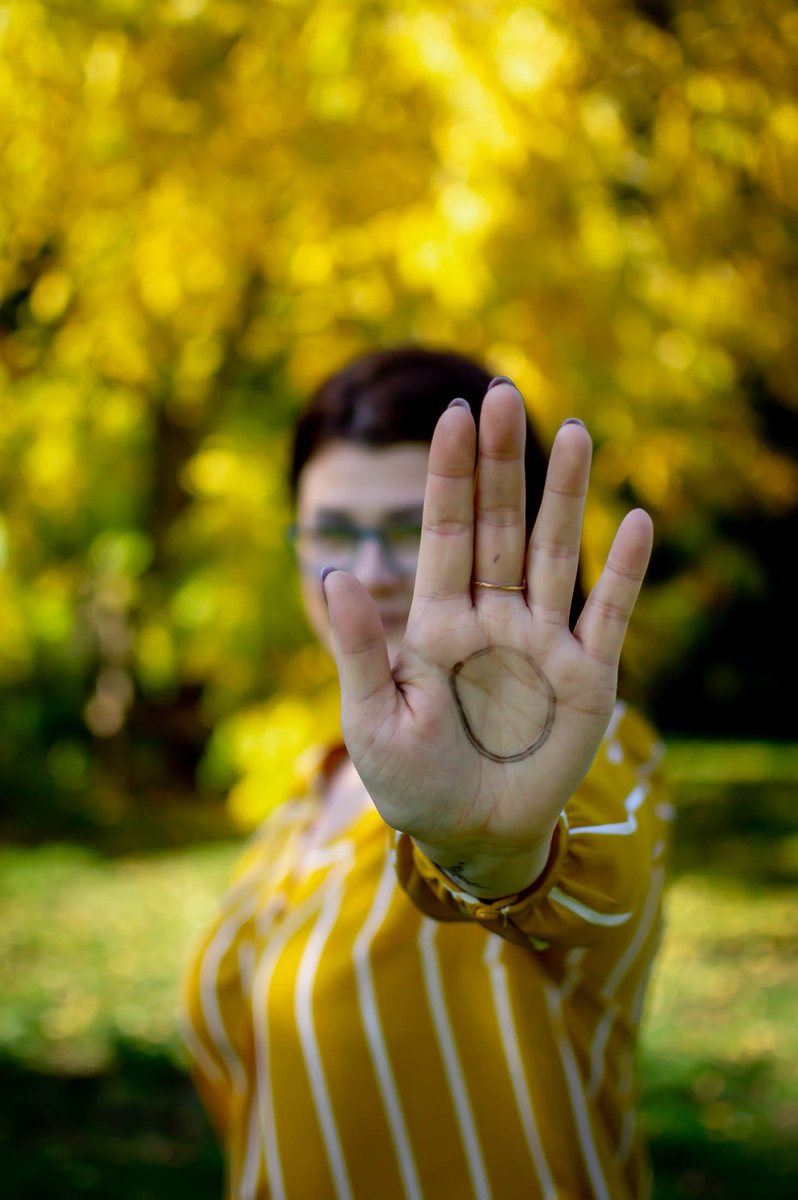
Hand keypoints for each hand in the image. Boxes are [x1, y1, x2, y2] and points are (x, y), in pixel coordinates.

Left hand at [322, 380, 652, 896]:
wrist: (472, 834)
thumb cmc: (412, 780)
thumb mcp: (372, 719)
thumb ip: (358, 648)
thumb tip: (333, 573)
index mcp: (437, 621)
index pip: (444, 532)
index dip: (449, 475)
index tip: (452, 414)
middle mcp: (492, 616)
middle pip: (499, 525)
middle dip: (501, 462)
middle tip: (501, 393)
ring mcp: (542, 640)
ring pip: (554, 552)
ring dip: (564, 494)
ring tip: (573, 430)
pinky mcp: (588, 675)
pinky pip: (609, 613)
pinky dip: (624, 571)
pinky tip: (636, 521)